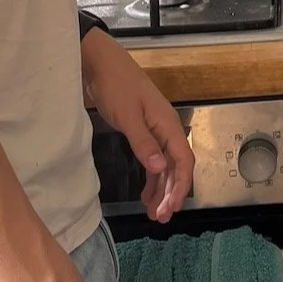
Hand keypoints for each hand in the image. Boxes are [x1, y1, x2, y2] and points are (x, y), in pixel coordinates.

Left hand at [80, 27, 194, 220]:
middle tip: (159, 217)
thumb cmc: (115, 85)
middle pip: (176, 165)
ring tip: (153, 211)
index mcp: (166, 123)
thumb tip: (160, 167)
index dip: (180, 185)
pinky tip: (145, 193)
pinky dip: (151, 177)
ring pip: (164, 165)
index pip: (183, 159)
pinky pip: (152, 159)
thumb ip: (143, 143)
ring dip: (161, 188)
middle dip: (171, 193)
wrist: (99, 64)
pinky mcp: (141, 131)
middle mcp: (164, 128)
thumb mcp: (127, 115)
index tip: (171, 208)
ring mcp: (153, 130)